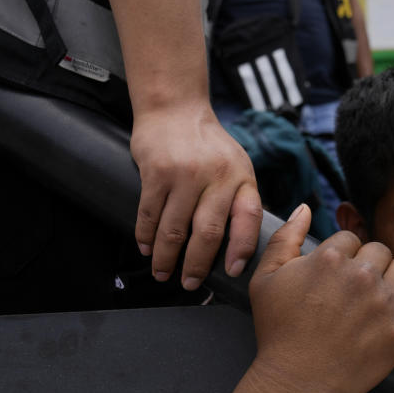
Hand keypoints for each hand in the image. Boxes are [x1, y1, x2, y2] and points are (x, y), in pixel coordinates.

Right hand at [130, 99, 261, 286]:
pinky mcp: (155, 172)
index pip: (247, 218)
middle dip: (196, 265)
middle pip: (207, 233)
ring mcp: (184, 174)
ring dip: (166, 257)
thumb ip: (240, 199)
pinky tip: (146, 248)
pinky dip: (145, 236)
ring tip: (163, 272)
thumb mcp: (237, 165)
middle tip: (188, 283)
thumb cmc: (209, 145)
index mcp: (241, 177)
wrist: (175, 109)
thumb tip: (241, 245)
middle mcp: (216, 176)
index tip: (233, 271)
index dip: (242, 248)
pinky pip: (149, 214)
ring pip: (173, 229)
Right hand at [247, 205, 393, 392]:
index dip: (344, 256)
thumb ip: (285, 237)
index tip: (337, 278)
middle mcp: (361, 275)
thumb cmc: (278, 331)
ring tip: (377, 298)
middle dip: (369, 265)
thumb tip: (305, 208)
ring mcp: (384, 302)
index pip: (352, 238)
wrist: (295, 382)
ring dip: (393, 278)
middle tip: (355, 291)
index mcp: (330, 257)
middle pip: (380, 250)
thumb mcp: (266, 279)